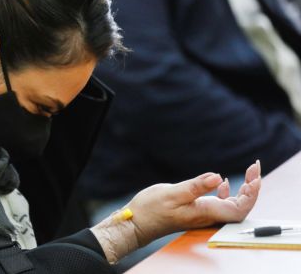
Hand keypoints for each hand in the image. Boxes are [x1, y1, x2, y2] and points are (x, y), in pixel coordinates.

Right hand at [127, 160, 261, 245]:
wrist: (137, 223)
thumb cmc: (151, 210)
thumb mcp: (172, 193)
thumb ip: (195, 186)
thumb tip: (217, 177)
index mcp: (205, 212)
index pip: (240, 208)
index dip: (252, 193)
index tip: (254, 175)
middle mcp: (207, 216)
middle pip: (241, 206)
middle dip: (252, 186)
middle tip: (254, 167)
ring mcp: (203, 214)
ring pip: (232, 204)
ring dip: (242, 188)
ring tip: (247, 172)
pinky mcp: (196, 211)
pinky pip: (219, 204)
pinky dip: (226, 192)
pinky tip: (222, 183)